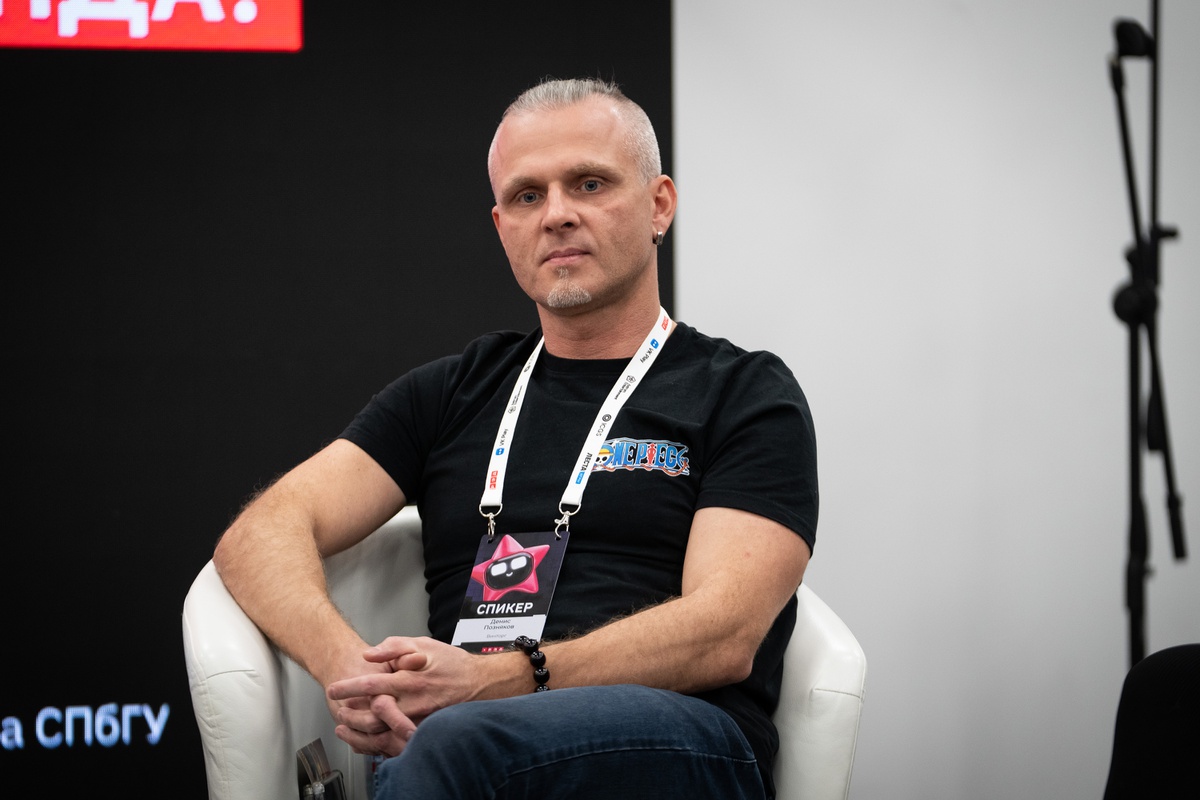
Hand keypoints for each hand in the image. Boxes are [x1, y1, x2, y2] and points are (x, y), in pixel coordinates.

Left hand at [326, 637, 484, 754]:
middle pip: (372, 716)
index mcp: (409, 679)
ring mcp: (418, 719)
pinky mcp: (424, 728)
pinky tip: (369, 733)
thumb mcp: (422, 643)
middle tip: (339, 710)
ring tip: (348, 723)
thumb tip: (368, 654)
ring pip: (382, 732)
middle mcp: (413, 702)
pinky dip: (378, 739)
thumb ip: (394, 646)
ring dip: (360, 729)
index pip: (371, 685)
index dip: (348, 688)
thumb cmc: (451, 662)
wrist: (479, 683)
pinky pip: (396, 739)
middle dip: (350, 715)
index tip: (334, 689)